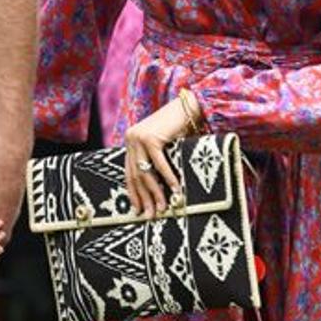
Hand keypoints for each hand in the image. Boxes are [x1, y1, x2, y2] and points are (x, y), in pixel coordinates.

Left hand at [123, 98, 190, 216]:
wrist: (190, 105)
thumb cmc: (180, 127)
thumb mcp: (164, 146)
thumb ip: (156, 161)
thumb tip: (158, 190)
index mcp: (131, 142)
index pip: (129, 173)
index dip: (134, 193)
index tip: (139, 210)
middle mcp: (131, 139)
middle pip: (136, 175)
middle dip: (145, 198)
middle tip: (152, 215)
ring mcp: (139, 138)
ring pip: (146, 172)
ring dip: (156, 193)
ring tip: (163, 208)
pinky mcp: (151, 138)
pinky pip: (159, 164)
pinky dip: (169, 179)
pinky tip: (176, 190)